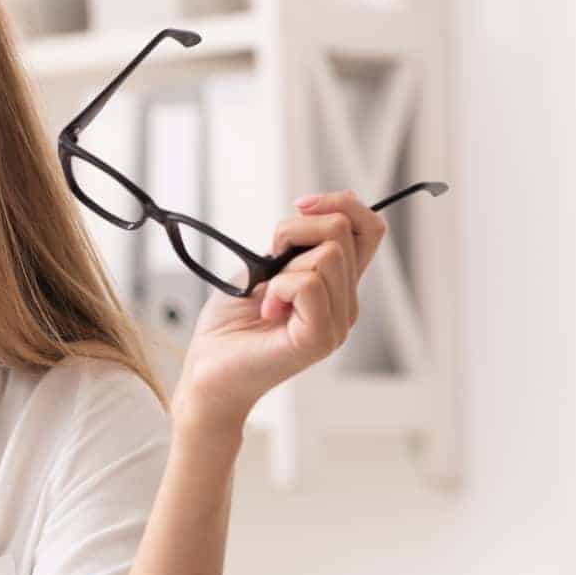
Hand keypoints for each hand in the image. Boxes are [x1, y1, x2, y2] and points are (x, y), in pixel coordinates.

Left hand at [172, 190, 388, 431]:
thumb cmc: (229, 326)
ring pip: (327, 255)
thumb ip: (292, 248)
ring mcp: (336, 323)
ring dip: (283, 266)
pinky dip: (279, 288)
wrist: (206, 371)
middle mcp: (345, 303)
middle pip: (343, 232)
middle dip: (295, 230)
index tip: (300, 204)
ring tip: (266, 297)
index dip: (342, 203)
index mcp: (337, 286)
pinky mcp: (319, 339)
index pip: (369, 230)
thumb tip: (311, 214)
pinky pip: (310, 284)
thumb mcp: (261, 270)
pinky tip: (266, 311)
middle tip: (268, 267)